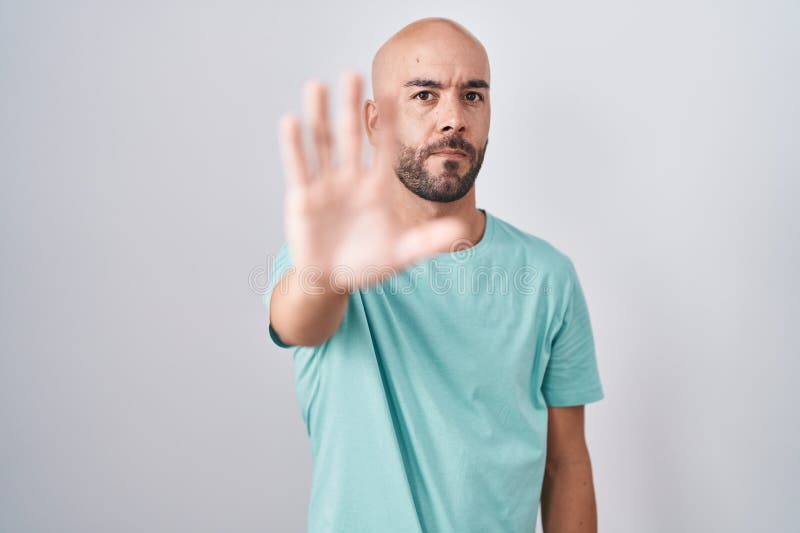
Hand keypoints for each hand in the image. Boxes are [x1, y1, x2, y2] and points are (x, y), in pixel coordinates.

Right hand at [278, 72, 466, 292]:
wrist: (333, 280)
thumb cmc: (368, 264)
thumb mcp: (403, 253)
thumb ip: (429, 241)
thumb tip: (461, 232)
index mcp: (377, 189)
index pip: (385, 150)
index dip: (389, 125)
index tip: (394, 96)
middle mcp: (351, 180)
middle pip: (351, 137)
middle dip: (352, 107)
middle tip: (352, 74)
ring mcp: (326, 186)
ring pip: (322, 144)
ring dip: (319, 116)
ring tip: (317, 86)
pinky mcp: (303, 198)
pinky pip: (299, 167)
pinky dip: (294, 146)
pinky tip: (291, 121)